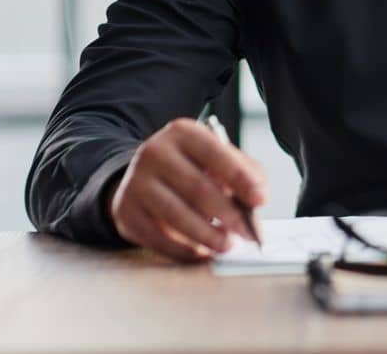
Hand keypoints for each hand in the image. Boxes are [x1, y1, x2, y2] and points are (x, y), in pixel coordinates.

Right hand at [108, 117, 267, 262]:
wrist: (143, 177)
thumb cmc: (190, 167)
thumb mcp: (216, 157)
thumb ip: (243, 171)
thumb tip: (258, 197)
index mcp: (182, 133)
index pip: (215, 153)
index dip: (241, 178)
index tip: (260, 200)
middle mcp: (154, 153)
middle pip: (197, 188)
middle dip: (228, 214)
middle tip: (247, 232)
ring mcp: (136, 183)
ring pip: (177, 215)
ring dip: (207, 235)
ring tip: (227, 245)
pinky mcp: (125, 213)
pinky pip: (158, 238)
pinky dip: (184, 250)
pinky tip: (202, 253)